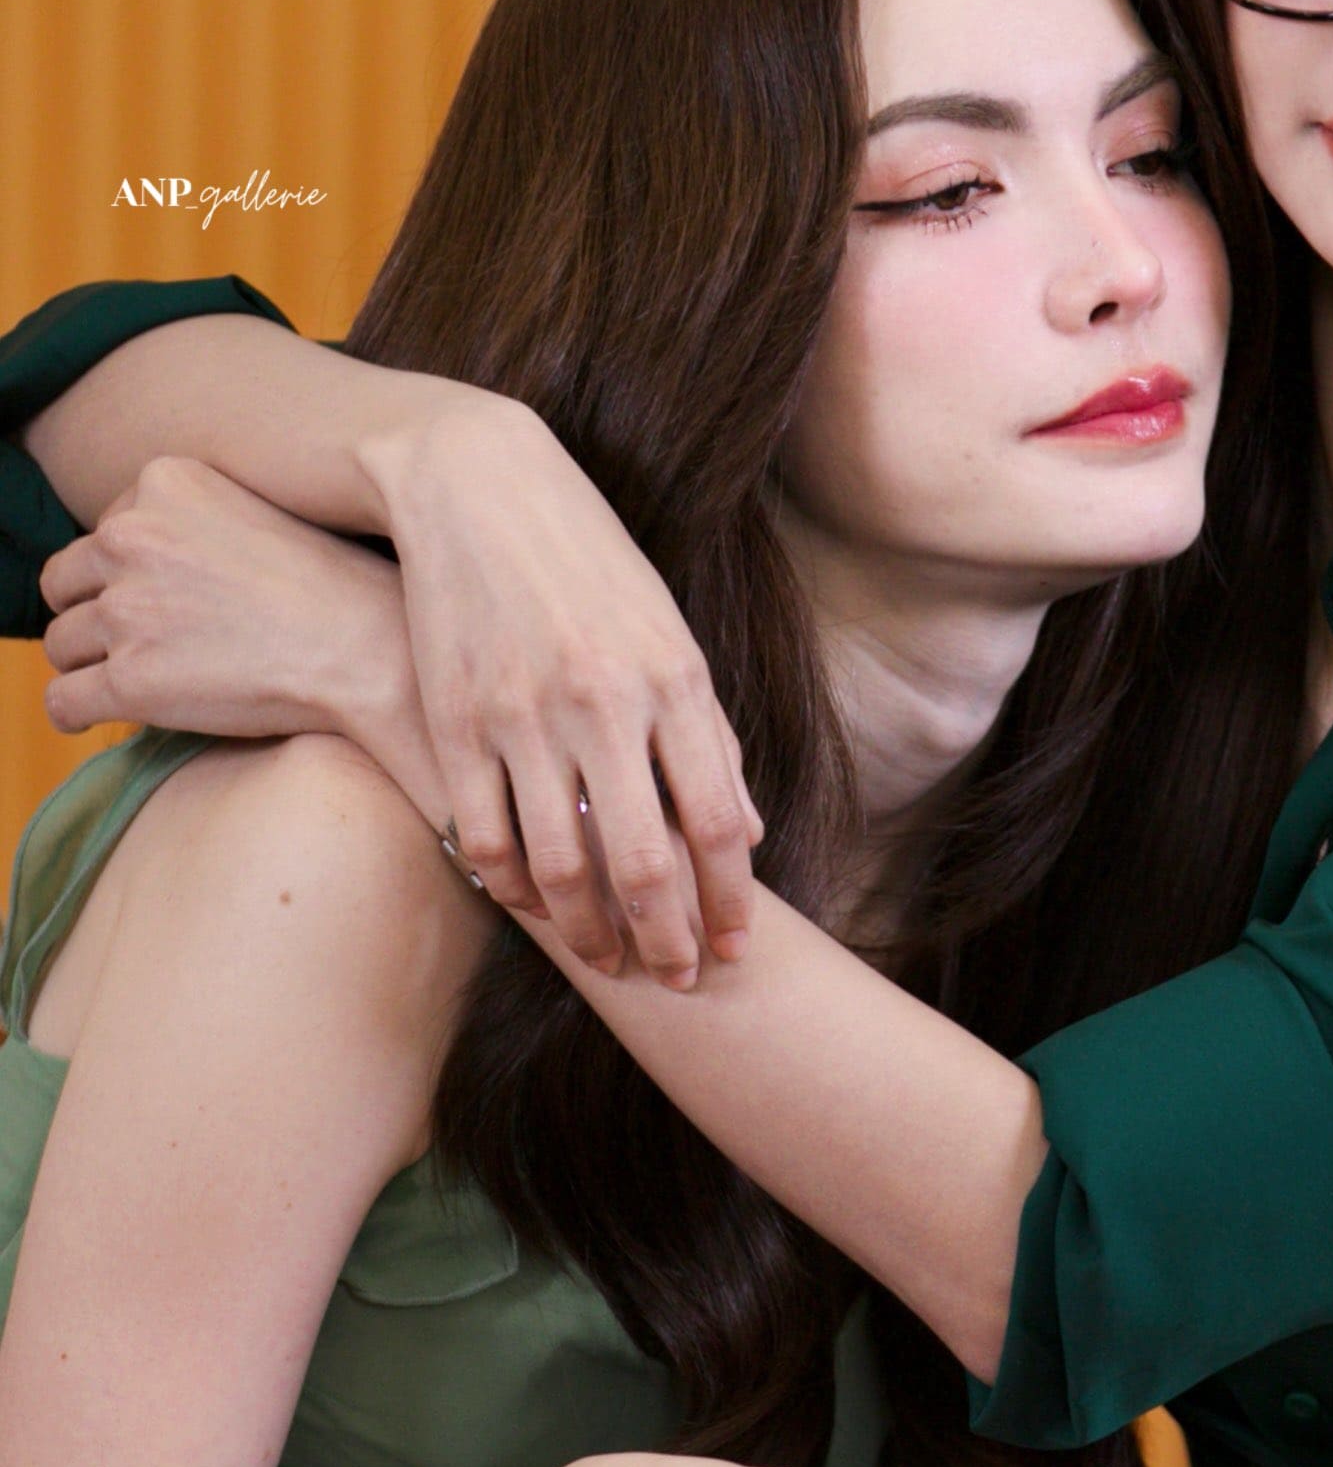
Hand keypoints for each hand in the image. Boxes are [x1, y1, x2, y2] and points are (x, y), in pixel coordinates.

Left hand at [38, 458, 412, 748]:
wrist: (372, 650)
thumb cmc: (338, 588)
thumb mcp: (258, 512)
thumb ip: (192, 521)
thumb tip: (148, 564)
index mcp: (165, 482)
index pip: (106, 530)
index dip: (132, 572)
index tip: (172, 597)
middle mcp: (132, 535)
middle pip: (69, 581)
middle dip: (97, 612)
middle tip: (145, 639)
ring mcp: (128, 609)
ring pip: (61, 644)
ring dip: (91, 663)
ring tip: (140, 678)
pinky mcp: (130, 679)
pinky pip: (62, 701)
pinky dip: (77, 712)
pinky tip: (105, 714)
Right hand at [357, 396, 760, 982]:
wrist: (477, 486)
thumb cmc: (590, 564)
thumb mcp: (668, 632)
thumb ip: (706, 733)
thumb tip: (742, 832)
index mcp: (671, 677)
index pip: (715, 820)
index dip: (728, 897)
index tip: (735, 946)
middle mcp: (601, 702)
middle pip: (642, 860)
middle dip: (665, 939)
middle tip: (677, 980)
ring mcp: (521, 715)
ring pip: (559, 866)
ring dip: (589, 932)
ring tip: (608, 961)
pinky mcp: (454, 721)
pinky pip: (484, 837)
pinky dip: (511, 888)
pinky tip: (533, 907)